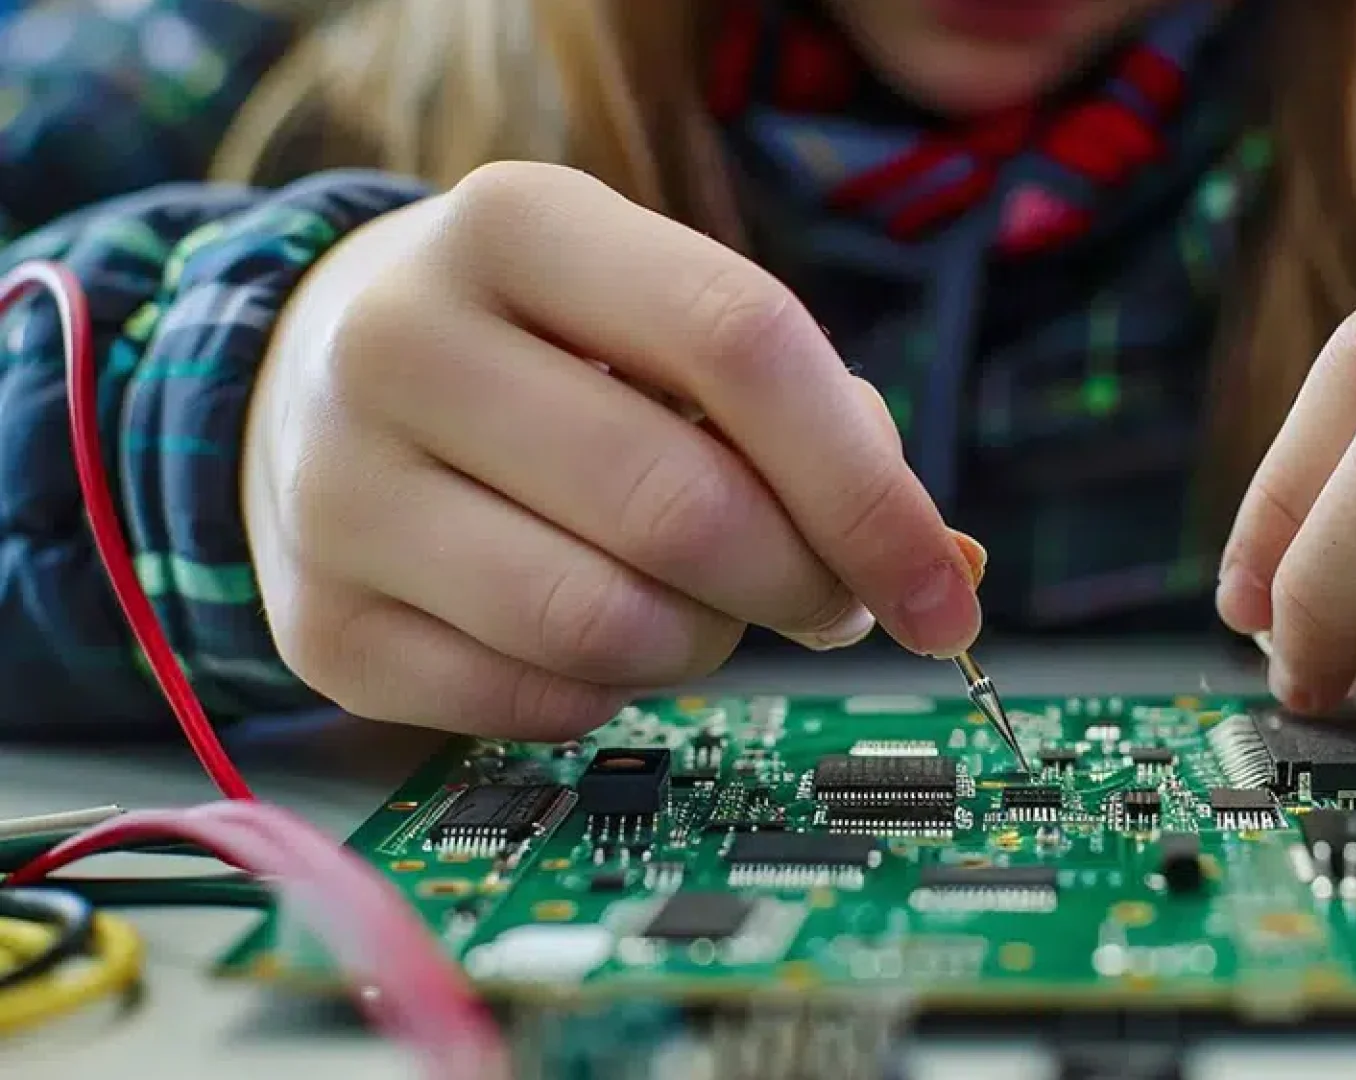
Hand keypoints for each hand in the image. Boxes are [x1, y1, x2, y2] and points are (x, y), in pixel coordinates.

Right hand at [242, 162, 980, 738]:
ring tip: (701, 606)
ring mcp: (340, 492)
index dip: (869, 488)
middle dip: (803, 584)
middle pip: (681, 507)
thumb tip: (939, 564)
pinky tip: (596, 632)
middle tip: (832, 602)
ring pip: (606, 626)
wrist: (313, 379)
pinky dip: (609, 693)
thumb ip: (808, 412)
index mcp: (516, 226)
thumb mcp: (656, 316)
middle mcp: (399, 344)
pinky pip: (536, 706)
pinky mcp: (323, 624)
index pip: (742, 345)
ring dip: (706, 645)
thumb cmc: (545, 350)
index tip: (943, 589)